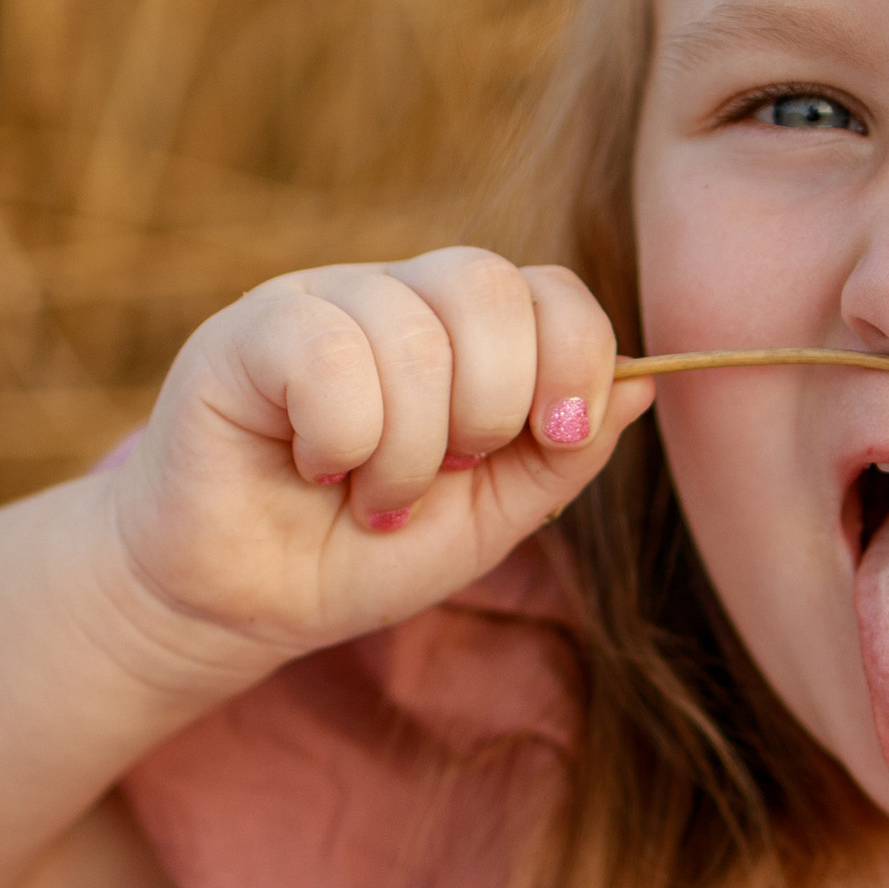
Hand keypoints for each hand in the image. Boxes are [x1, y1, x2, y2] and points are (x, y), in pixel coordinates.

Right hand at [100, 249, 653, 665]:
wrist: (245, 602)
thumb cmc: (362, 552)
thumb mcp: (490, 519)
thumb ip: (562, 456)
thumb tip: (643, 384)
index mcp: (465, 331)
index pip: (550, 288)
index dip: (577, 355)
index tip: (559, 434)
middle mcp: (395, 297)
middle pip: (487, 285)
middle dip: (492, 404)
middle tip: (448, 472)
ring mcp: (319, 304)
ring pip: (407, 335)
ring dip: (406, 453)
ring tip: (372, 496)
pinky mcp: (245, 333)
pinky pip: (327, 353)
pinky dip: (342, 437)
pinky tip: (317, 468)